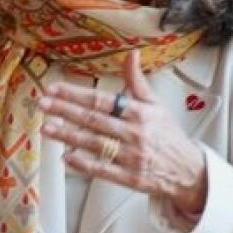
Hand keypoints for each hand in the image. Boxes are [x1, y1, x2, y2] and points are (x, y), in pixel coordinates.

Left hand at [38, 49, 207, 214]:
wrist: (190, 171)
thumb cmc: (168, 136)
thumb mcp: (156, 105)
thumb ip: (137, 81)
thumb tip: (132, 54)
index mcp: (139, 113)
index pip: (102, 100)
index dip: (76, 93)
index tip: (54, 88)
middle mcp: (134, 133)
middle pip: (94, 119)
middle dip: (65, 110)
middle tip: (43, 103)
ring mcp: (131, 157)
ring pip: (94, 144)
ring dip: (68, 135)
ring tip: (46, 128)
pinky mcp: (130, 178)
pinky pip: (102, 170)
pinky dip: (83, 164)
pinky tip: (65, 157)